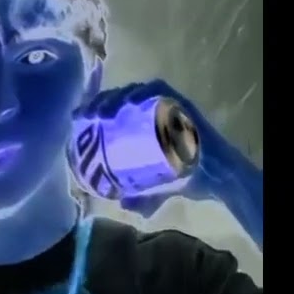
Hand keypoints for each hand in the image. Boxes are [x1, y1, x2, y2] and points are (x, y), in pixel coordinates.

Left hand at [75, 79, 241, 218]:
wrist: (215, 177)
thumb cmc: (186, 177)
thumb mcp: (156, 189)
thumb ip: (141, 197)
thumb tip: (121, 204)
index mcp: (141, 125)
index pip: (112, 109)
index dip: (92, 110)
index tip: (77, 119)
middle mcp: (151, 110)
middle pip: (119, 98)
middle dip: (100, 103)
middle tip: (86, 116)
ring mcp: (165, 104)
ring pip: (134, 91)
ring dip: (115, 97)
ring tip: (102, 112)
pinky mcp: (179, 101)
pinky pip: (159, 89)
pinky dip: (141, 91)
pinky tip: (128, 101)